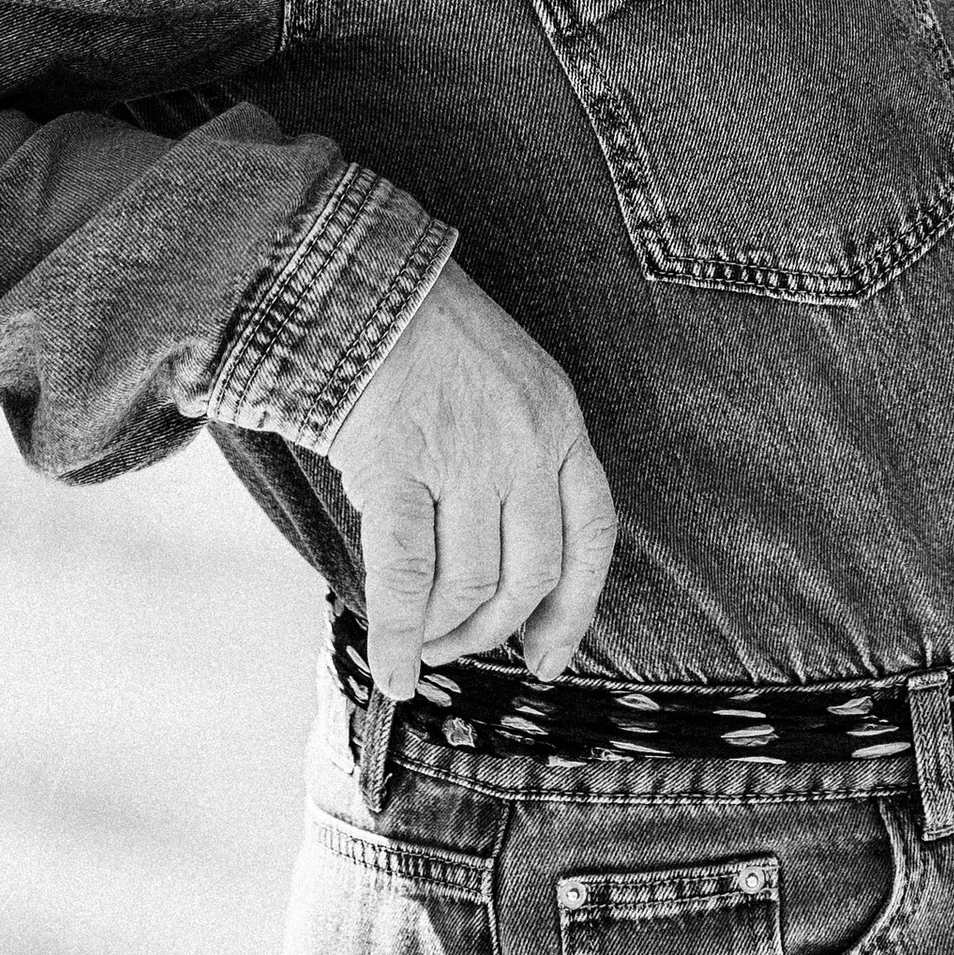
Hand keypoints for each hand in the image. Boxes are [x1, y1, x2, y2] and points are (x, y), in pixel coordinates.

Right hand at [327, 261, 616, 700]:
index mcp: (561, 421)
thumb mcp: (515, 386)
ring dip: (443, 634)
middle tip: (460, 647)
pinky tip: (393, 670)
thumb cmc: (433, 341)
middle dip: (492, 630)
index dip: (575, 609)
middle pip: (530, 575)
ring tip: (422, 645)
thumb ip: (529, 463)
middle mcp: (525, 443)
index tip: (550, 656)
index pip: (591, 536)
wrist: (362, 284)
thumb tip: (513, 573)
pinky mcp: (398, 467)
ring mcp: (464, 455)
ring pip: (468, 585)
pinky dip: (399, 637)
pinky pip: (406, 578)